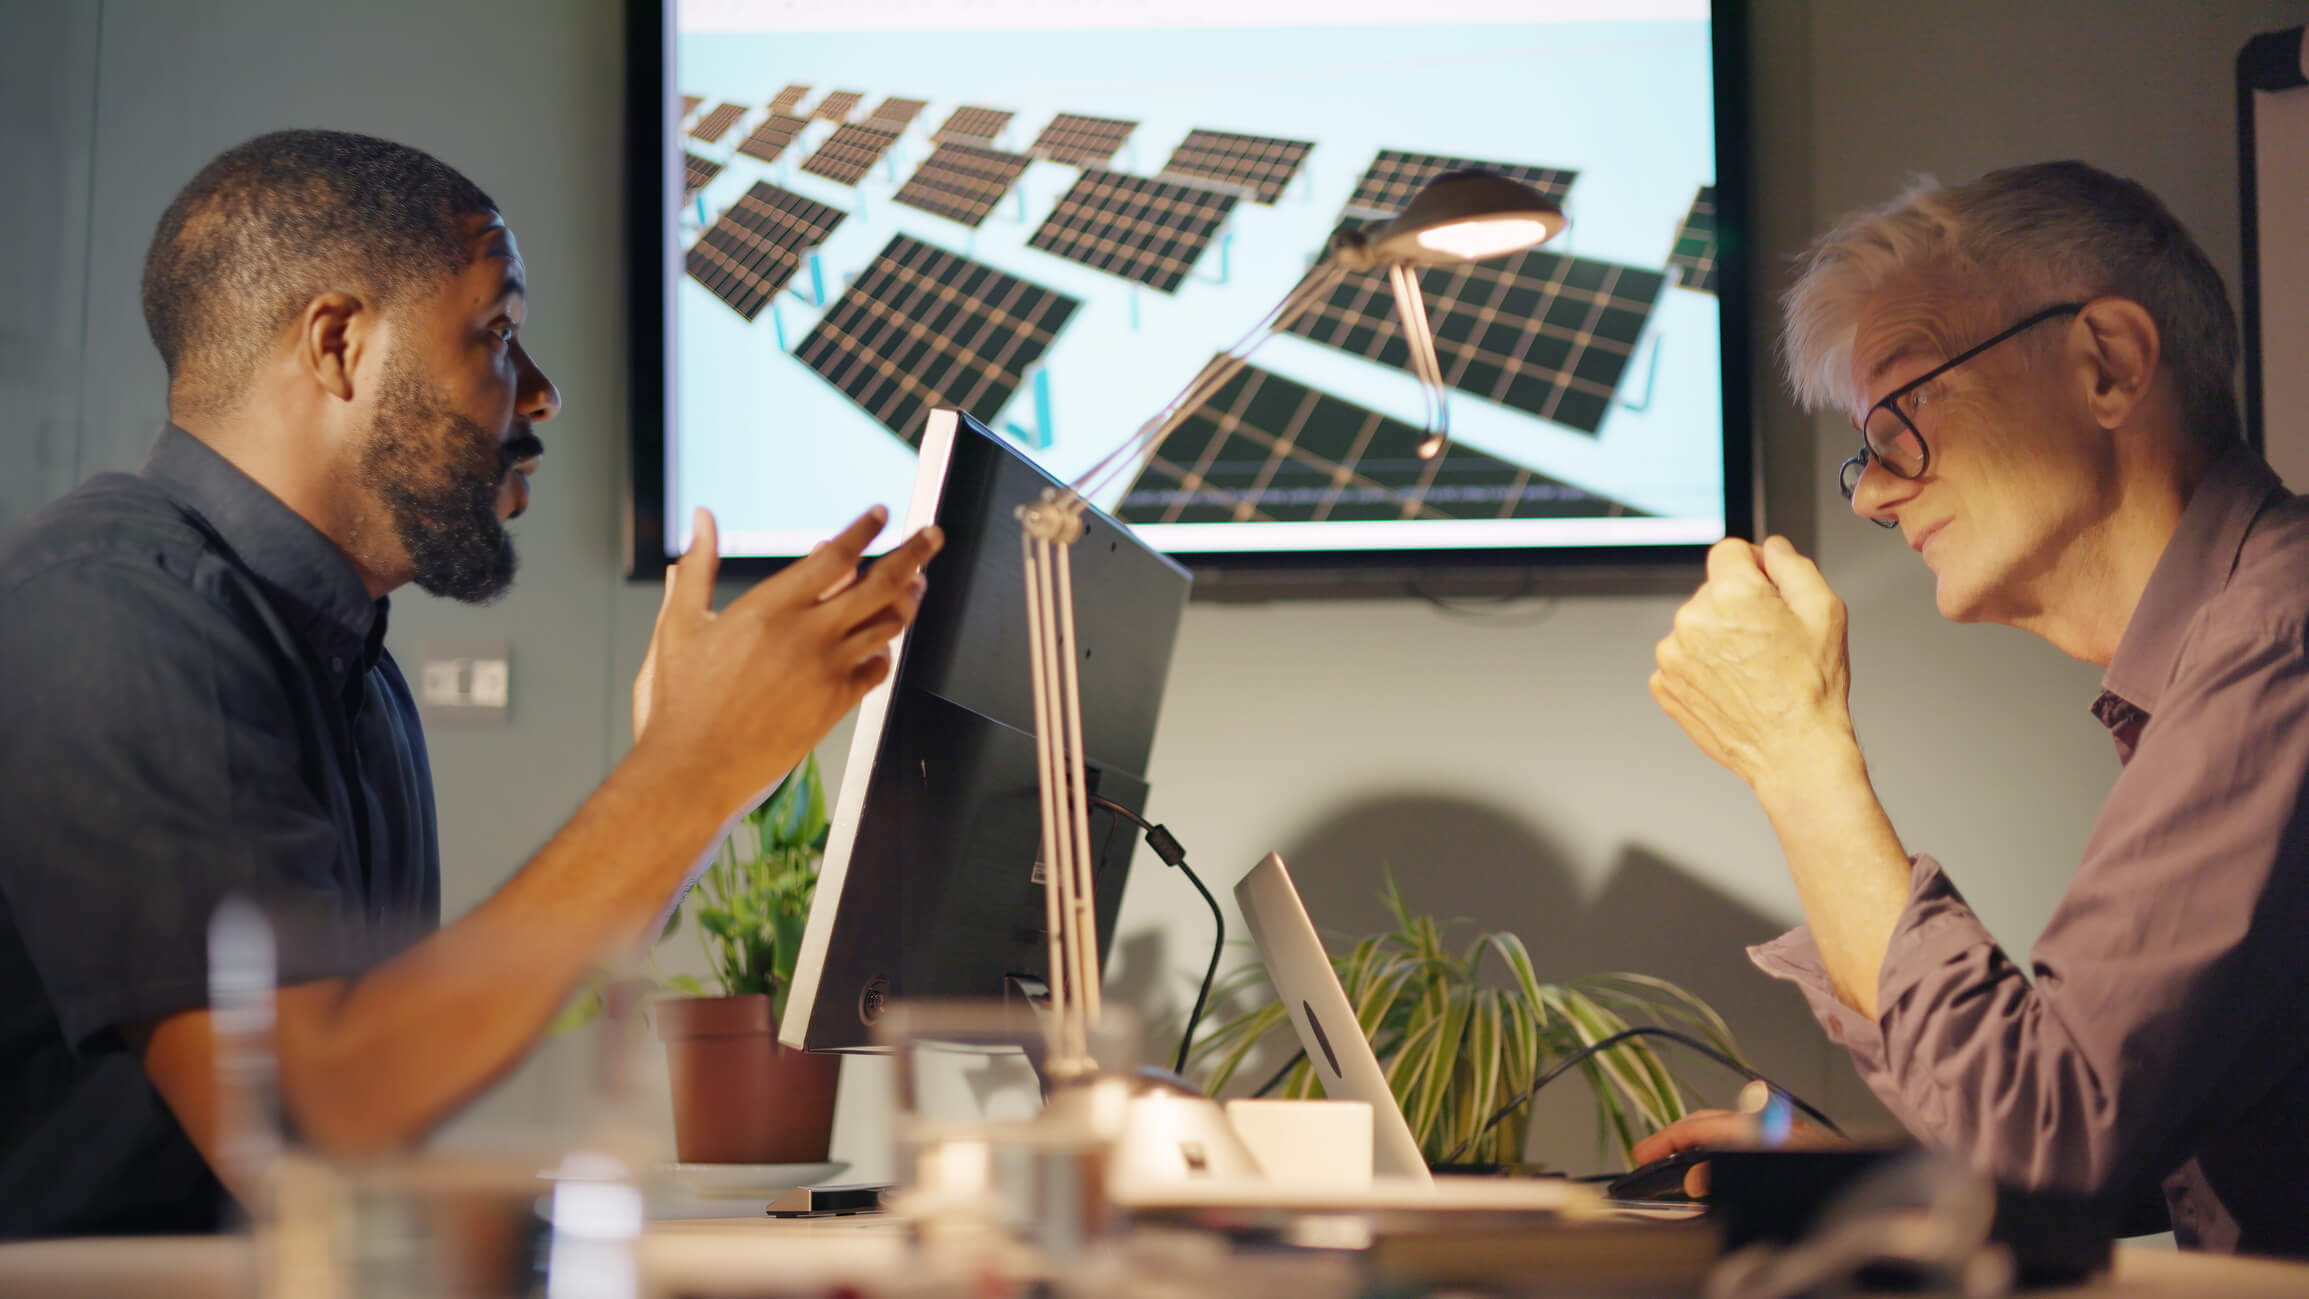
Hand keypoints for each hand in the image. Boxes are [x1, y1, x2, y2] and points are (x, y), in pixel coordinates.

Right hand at [633, 506, 941, 812]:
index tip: (879, 515)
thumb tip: (702, 519)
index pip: (835, 556)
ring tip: (917, 582)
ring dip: (907, 600)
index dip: (863, 531)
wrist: (693, 768)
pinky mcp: (836, 705)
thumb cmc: (680, 701)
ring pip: (887, 625)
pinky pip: (877, 670)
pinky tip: (882, 644)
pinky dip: (884, 651)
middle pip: (880, 584)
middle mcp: (808, 635)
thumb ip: (698, 567)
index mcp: (771, 608)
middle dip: (913, 554)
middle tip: (932, 536)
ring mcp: (828, 671)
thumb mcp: (680, 625)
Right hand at [1629, 1107, 1847, 1196]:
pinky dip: (1725, 1148)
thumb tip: (1698, 1179)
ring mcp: (1793, 1135)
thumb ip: (1732, 1179)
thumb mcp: (1774, 1188)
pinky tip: (1718, 1166)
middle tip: (1651, 1155)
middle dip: (1680, 1135)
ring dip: (1702, 1142)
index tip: (1643, 1154)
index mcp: (1770, 1131)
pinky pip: (1750, 1138)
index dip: (1668, 1140)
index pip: (1705, 1126)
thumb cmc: (1833, 1193)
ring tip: (1677, 1161)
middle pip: (1717, 1119)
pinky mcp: (1802, 1148)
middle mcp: (1781, 1126)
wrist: (1883, 1198)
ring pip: (1734, 1127)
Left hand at [1650, 536, 1853, 789]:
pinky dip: (1702, 668)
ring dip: (1718, 638)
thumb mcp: (1825, 610)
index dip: (1755, 566)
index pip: (1730, 551)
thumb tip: (1771, 549)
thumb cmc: (1812, 689)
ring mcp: (1672, 654)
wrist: (1793, 751)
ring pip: (1696, 626)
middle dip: (1738, 606)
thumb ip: (1793, 565)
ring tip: (1753, 669)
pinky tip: (1733, 686)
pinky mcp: (1663, 684)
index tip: (1767, 589)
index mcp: (1731, 593)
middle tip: (1770, 641)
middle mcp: (1692, 619)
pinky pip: (1681, 660)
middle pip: (1713, 591)